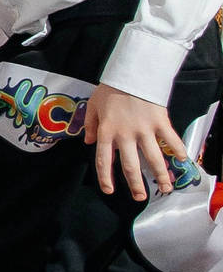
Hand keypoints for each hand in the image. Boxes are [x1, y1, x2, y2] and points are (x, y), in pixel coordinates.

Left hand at [86, 84, 188, 200]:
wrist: (131, 74)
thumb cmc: (110, 90)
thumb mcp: (92, 106)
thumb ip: (90, 125)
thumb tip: (88, 142)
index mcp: (106, 132)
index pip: (103, 160)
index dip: (105, 177)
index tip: (109, 190)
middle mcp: (125, 135)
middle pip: (130, 165)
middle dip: (135, 184)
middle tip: (140, 198)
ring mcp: (144, 129)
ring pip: (152, 158)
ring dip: (160, 175)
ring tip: (165, 189)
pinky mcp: (160, 122)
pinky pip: (170, 139)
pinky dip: (177, 150)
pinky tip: (182, 161)